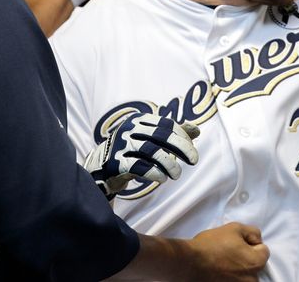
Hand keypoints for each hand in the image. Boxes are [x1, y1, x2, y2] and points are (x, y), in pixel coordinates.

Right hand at [83, 112, 199, 198]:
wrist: (101, 165)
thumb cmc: (132, 149)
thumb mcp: (150, 137)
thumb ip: (173, 132)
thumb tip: (197, 129)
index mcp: (140, 120)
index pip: (167, 125)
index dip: (183, 138)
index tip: (192, 152)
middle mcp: (130, 129)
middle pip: (162, 136)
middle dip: (182, 148)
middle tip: (194, 160)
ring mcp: (121, 145)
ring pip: (151, 151)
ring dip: (169, 164)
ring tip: (177, 174)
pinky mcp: (116, 162)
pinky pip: (138, 167)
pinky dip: (154, 172)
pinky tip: (162, 178)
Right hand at [184, 223, 269, 280]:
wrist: (189, 262)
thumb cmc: (212, 244)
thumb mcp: (235, 228)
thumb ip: (253, 232)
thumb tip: (257, 240)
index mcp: (256, 263)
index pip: (263, 251)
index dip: (251, 243)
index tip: (237, 243)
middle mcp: (252, 280)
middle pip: (254, 265)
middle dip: (246, 258)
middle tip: (229, 252)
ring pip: (245, 276)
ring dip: (238, 270)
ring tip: (222, 262)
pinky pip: (234, 281)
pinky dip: (230, 277)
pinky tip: (219, 271)